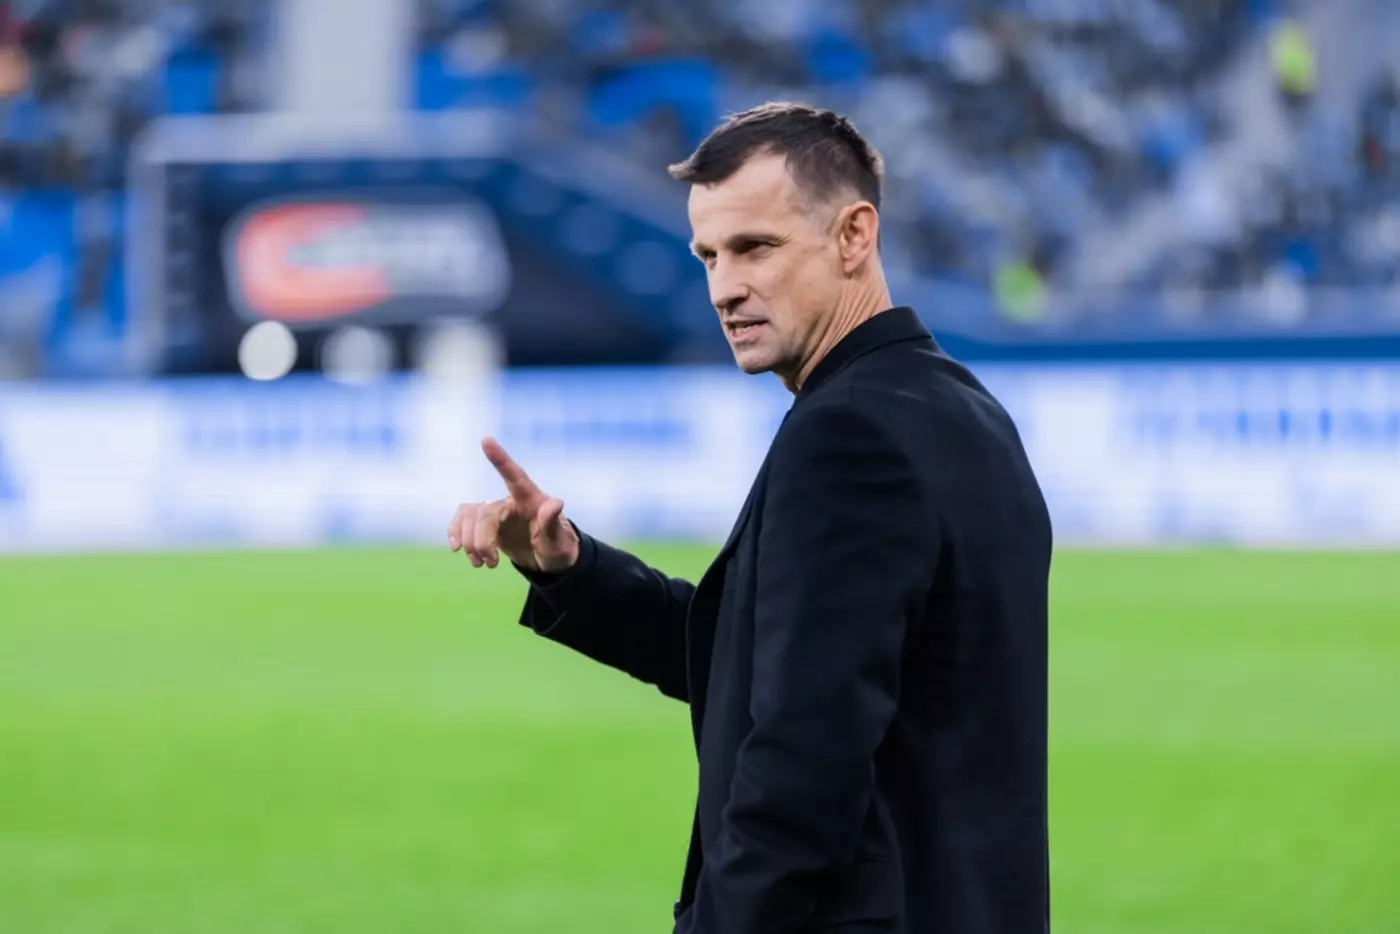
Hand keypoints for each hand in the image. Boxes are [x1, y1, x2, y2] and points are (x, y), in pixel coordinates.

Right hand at [448, 437, 579, 572]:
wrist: (549, 560)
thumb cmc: (558, 547)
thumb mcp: (560, 541)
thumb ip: (553, 523)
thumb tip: (556, 502)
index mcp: (531, 500)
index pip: (515, 475)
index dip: (500, 458)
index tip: (486, 439)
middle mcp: (510, 501)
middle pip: (484, 511)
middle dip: (481, 540)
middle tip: (491, 564)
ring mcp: (496, 512)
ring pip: (469, 515)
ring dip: (469, 541)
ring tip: (480, 564)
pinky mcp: (484, 525)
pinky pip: (462, 520)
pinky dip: (456, 533)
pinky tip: (457, 549)